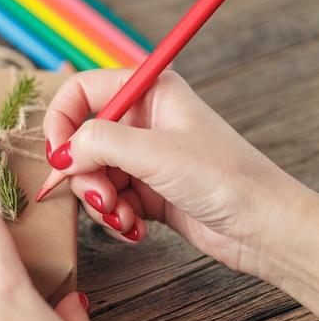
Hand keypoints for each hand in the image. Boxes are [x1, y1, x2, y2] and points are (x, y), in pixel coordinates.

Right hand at [42, 69, 317, 278]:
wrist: (264, 228)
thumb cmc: (226, 177)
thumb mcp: (155, 152)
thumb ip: (98, 143)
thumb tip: (60, 154)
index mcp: (148, 92)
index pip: (81, 92)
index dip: (61, 121)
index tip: (57, 155)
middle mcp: (142, 120)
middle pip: (83, 141)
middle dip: (86, 176)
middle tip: (102, 199)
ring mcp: (143, 156)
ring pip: (92, 175)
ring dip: (101, 203)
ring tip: (124, 218)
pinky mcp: (145, 188)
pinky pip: (109, 199)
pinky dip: (115, 217)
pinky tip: (136, 228)